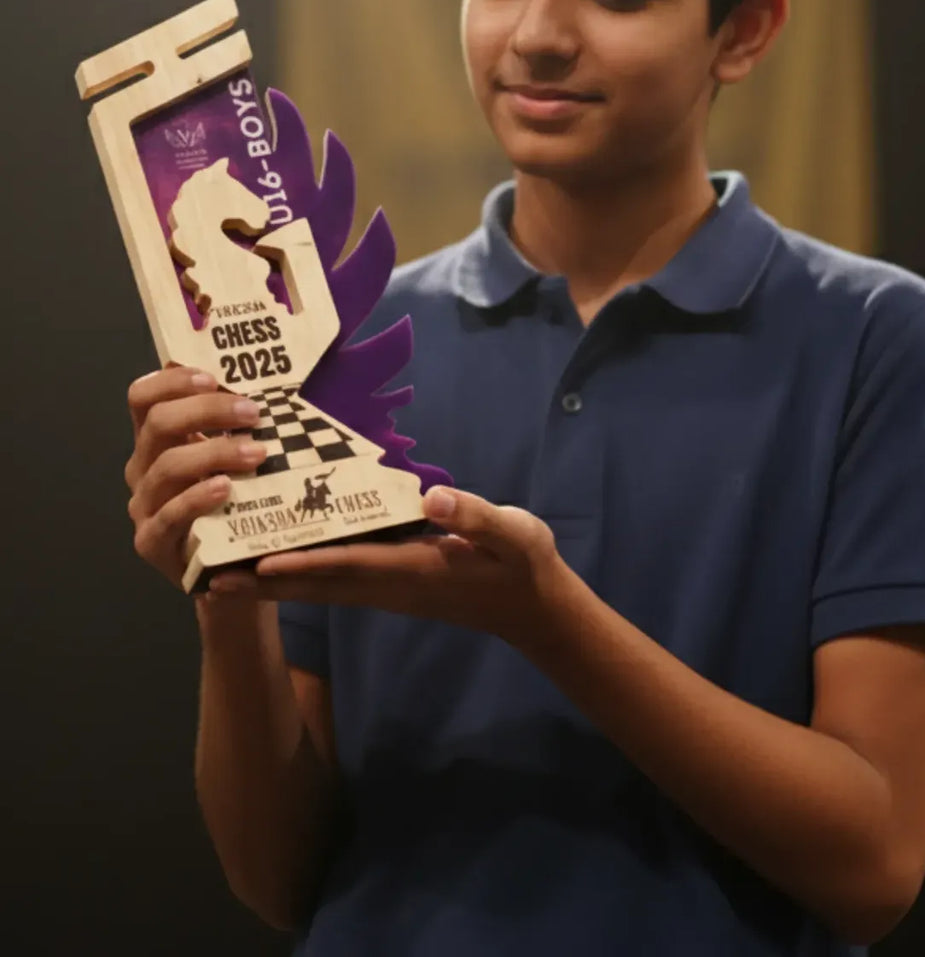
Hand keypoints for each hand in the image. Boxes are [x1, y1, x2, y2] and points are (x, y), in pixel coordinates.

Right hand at [125, 365, 266, 585]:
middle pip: (158, 424)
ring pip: (166, 467)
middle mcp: (142, 467)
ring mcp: (143, 505)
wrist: (226, 572)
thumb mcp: (229, 459)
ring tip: (256, 453)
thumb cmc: (232, 505)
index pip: (143, 397)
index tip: (213, 378)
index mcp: (155, 441)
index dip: (171, 380)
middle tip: (253, 413)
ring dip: (214, 453)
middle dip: (207, 411)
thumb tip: (273, 387)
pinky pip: (169, 514)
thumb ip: (235, 428)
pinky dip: (197, 498)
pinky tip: (225, 490)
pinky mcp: (151, 542)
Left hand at [208, 487, 571, 646]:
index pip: (347, 565)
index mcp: (414, 569)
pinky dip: (299, 578)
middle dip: (263, 584)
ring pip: (320, 588)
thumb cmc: (524, 566)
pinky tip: (275, 566)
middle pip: (316, 585)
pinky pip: (335, 583)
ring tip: (223, 577)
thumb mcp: (514, 535)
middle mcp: (391, 585)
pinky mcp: (392, 585)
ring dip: (272, 586)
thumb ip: (477, 516)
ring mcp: (389, 590)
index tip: (253, 564)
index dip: (300, 565)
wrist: (534, 608)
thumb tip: (433, 498)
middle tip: (208, 579)